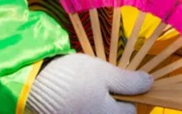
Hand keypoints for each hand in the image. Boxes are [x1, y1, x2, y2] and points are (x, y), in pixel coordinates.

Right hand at [26, 53, 152, 113]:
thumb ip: (128, 82)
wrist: (31, 82)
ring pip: (98, 113)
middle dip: (115, 101)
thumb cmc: (72, 76)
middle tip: (107, 84)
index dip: (131, 95)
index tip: (124, 81)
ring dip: (99, 104)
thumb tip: (149, 84)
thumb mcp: (104, 73)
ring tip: (91, 88)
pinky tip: (78, 96)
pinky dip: (84, 107)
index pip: (130, 112)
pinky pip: (82, 113)